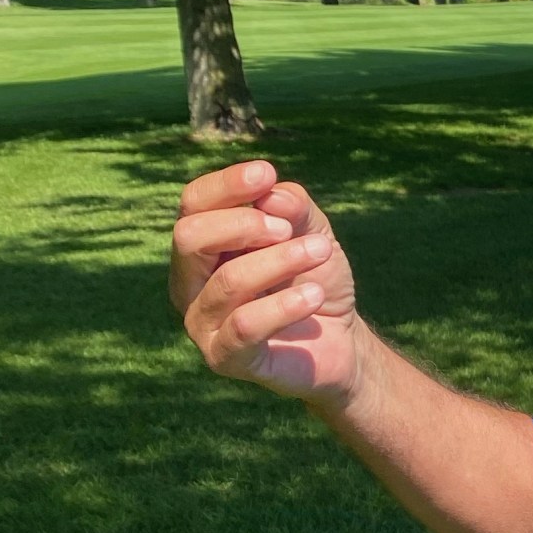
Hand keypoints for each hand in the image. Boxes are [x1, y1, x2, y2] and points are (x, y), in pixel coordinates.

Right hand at [170, 158, 361, 405]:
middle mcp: (190, 283)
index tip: (267, 174)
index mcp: (203, 247)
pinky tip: (313, 295)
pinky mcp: (224, 358)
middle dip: (244, 225)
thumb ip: (293, 209)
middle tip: (288, 230)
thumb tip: (269, 196)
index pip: (193, 205)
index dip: (226, 185)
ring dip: (280, 260)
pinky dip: (284, 305)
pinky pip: (245, 326)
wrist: (343, 342)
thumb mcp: (312, 233)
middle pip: (189, 237)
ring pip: (228, 281)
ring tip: (321, 252)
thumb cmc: (314, 281)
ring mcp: (202, 323)